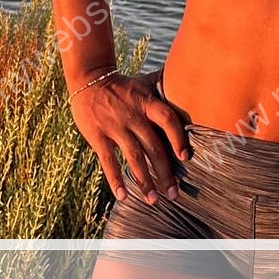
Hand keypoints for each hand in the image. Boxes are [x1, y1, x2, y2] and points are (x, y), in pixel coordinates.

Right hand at [69, 66, 190, 204]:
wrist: (89, 79)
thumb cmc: (123, 85)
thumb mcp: (145, 82)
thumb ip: (165, 86)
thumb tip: (189, 79)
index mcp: (147, 103)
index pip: (168, 119)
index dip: (178, 138)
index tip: (185, 158)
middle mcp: (133, 116)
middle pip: (153, 147)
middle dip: (165, 173)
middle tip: (174, 194)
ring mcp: (115, 127)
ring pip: (133, 158)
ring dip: (144, 181)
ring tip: (153, 200)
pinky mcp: (98, 136)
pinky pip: (108, 161)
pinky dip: (116, 180)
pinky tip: (123, 196)